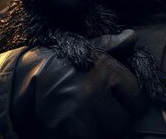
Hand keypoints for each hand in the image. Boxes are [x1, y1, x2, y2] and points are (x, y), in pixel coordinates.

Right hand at [11, 30, 148, 138]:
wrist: (27, 76)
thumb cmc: (63, 61)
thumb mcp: (87, 49)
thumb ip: (112, 45)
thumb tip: (132, 36)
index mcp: (105, 71)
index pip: (137, 96)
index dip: (133, 99)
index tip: (125, 99)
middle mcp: (93, 93)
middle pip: (123, 120)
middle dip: (117, 116)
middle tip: (105, 109)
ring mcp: (79, 115)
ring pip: (107, 133)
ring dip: (102, 127)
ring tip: (91, 115)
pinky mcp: (65, 131)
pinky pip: (89, 138)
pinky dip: (87, 133)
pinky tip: (80, 123)